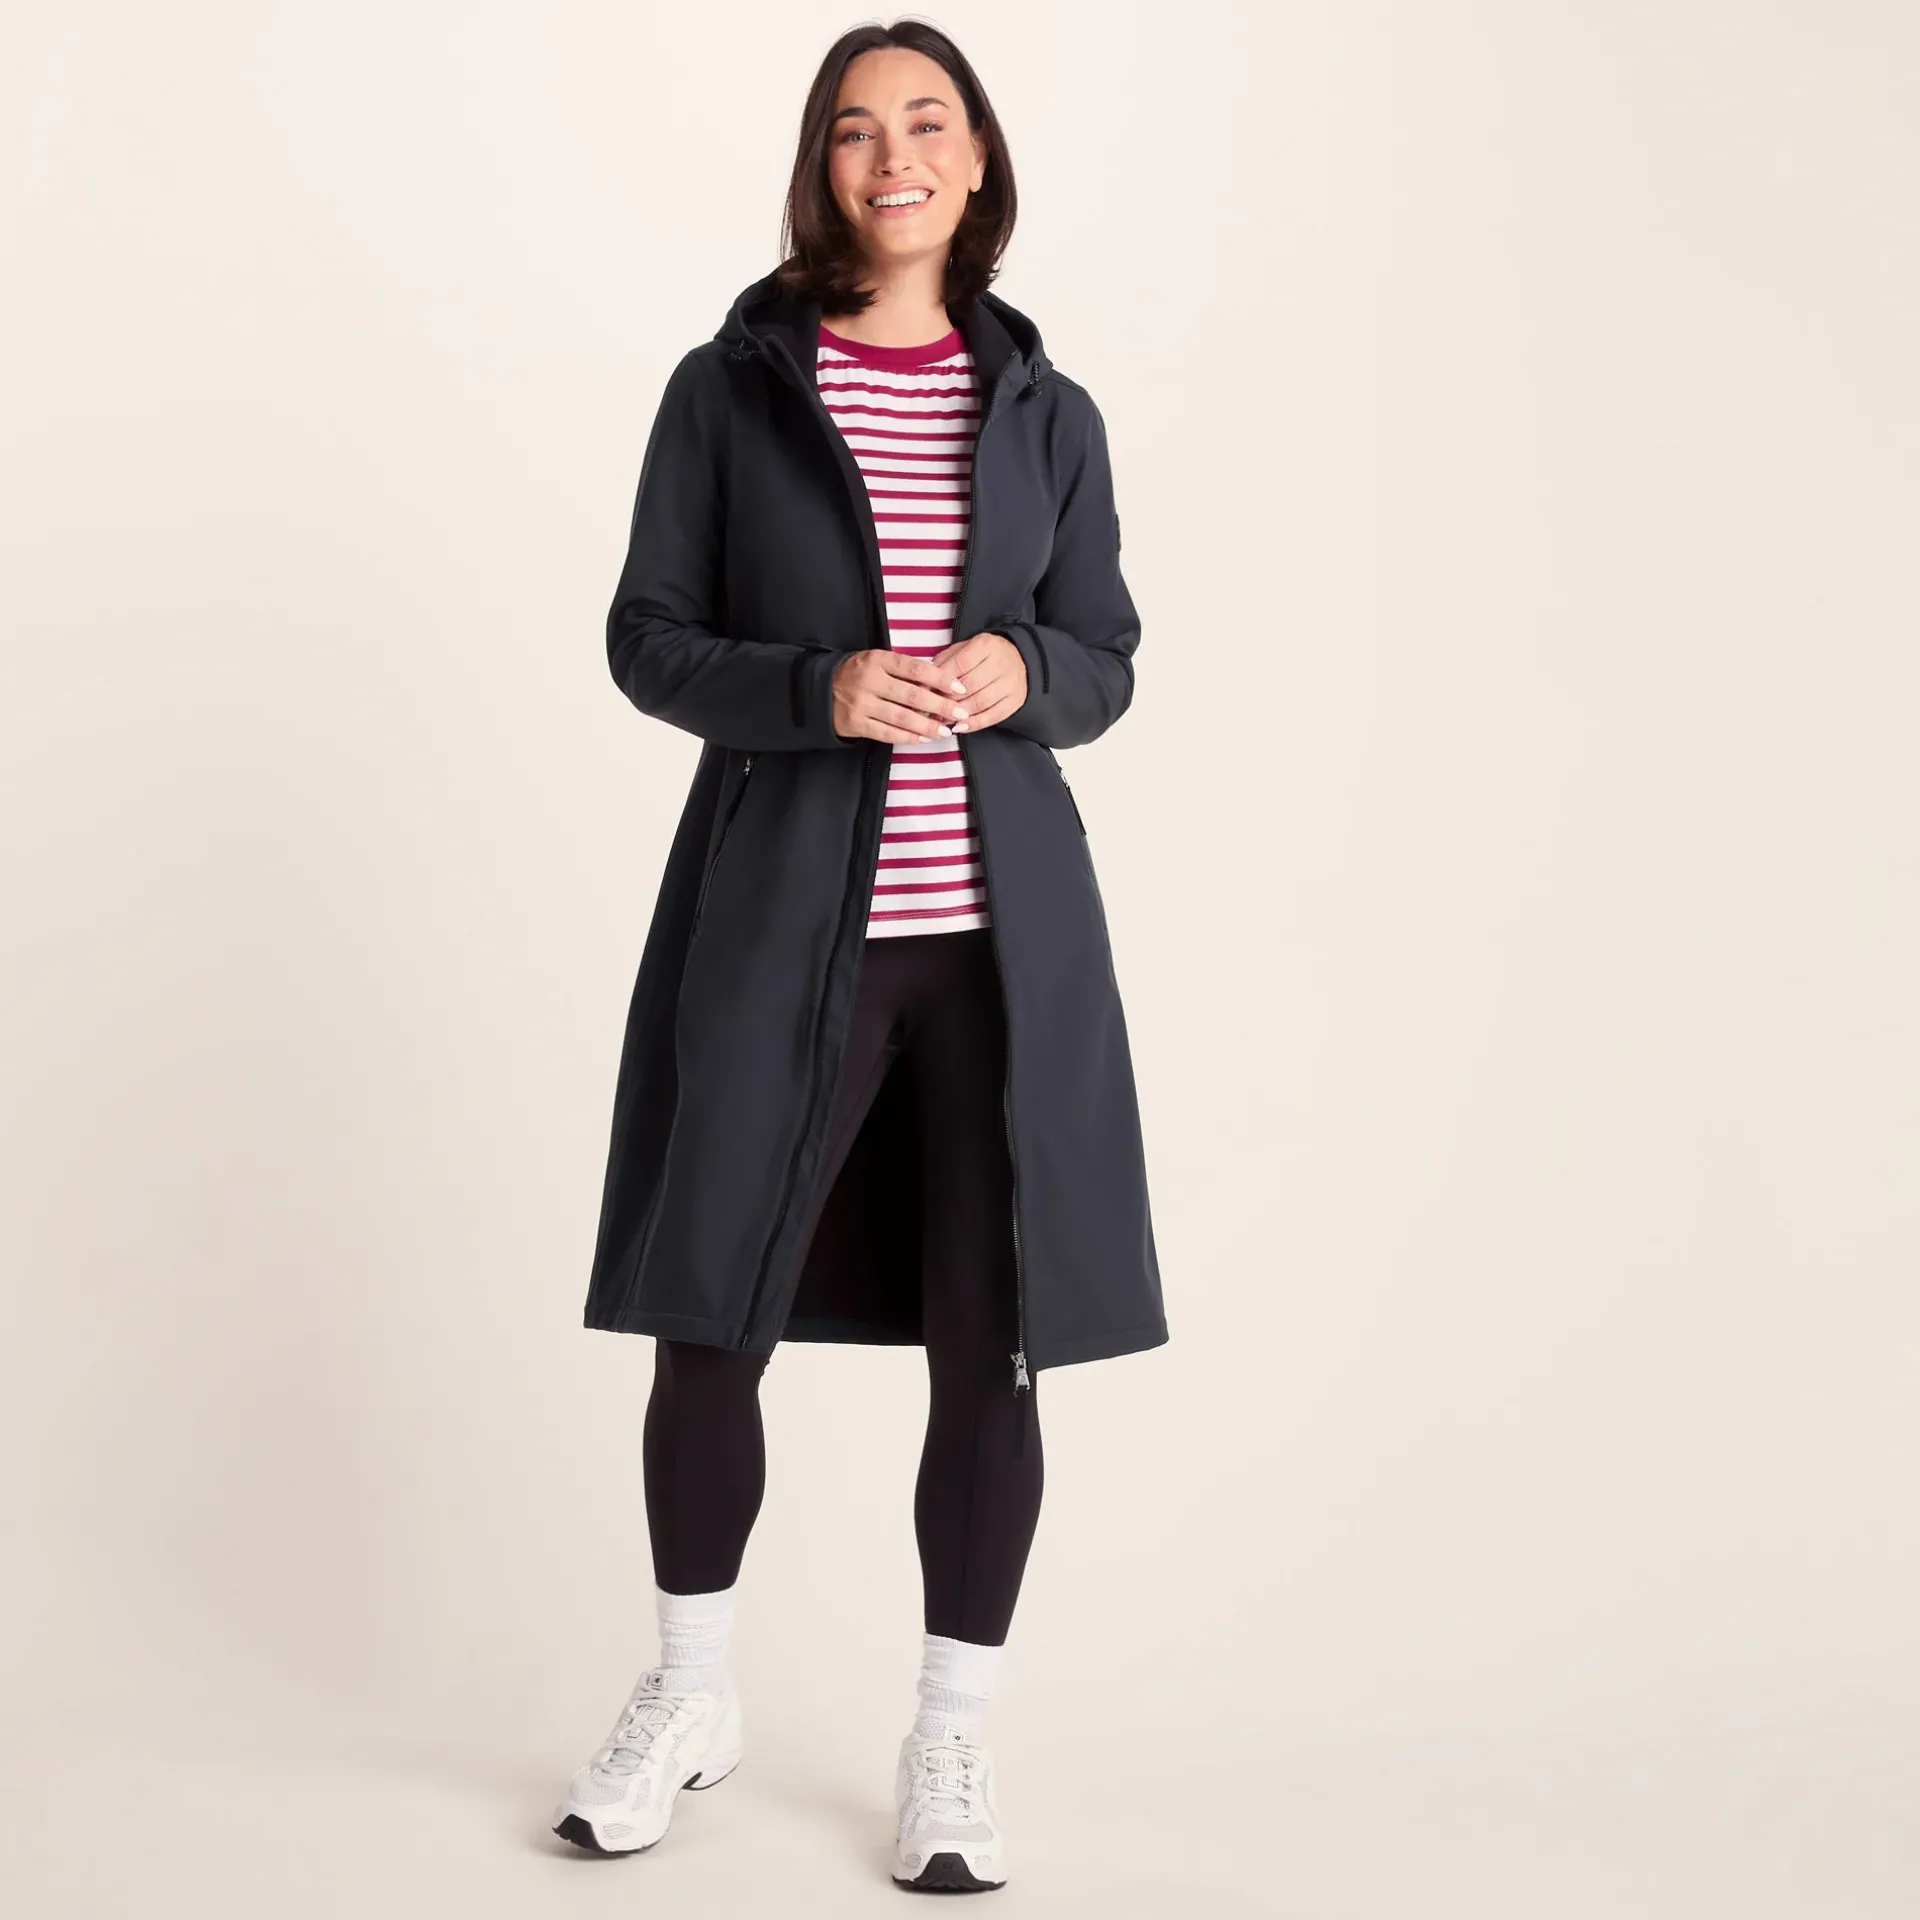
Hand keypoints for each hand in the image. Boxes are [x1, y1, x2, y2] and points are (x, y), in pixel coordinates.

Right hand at [831, 640, 1007, 741]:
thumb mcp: (877, 662)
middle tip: (959, 713)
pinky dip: (908, 737)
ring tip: (945, 731)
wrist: (820, 690)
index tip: (959, 688)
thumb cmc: (858, 674)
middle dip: (940, 706)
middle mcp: (870, 681)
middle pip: (912, 695)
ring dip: (927, 726)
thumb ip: (903, 669)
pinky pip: (887, 733)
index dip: (940, 679)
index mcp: (878, 660)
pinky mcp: (856, 723)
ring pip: (902, 717)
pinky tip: (923, 739)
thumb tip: (940, 682)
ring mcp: (862, 703)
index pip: (915, 669)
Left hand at [926, 630, 1026, 732]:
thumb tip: (924, 683)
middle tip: (931, 709)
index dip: (942, 680)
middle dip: (948, 699)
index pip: (960, 664)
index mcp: (986, 645)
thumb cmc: (982, 656)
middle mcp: (1001, 662)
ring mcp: (1011, 682)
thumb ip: (943, 663)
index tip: (926, 691)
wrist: (1017, 658)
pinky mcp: (1016, 700)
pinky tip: (959, 727)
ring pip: (981, 702)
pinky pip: (993, 716)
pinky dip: (974, 724)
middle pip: (970, 685)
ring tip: (941, 719)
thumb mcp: (962, 650)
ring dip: (958, 714)